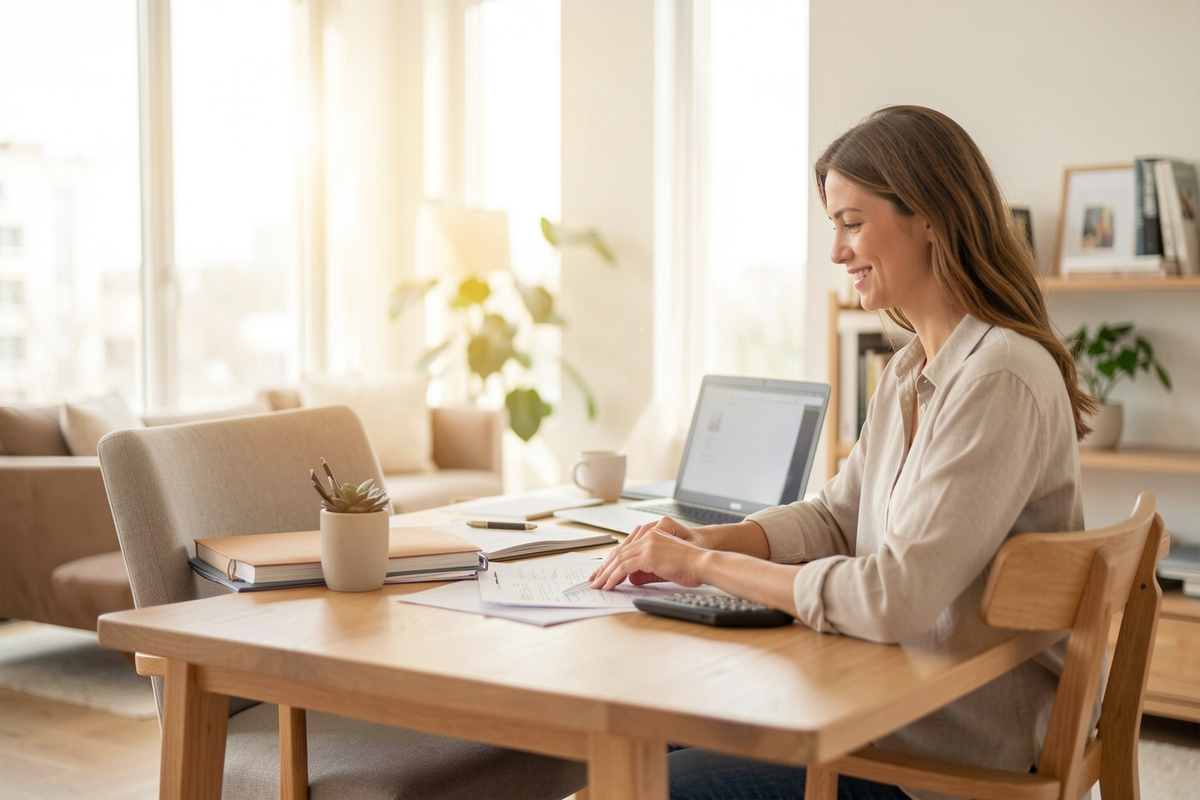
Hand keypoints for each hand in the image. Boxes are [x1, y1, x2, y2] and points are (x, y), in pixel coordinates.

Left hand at [588, 516, 708, 589]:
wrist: (703, 563)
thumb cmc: (690, 567)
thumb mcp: (664, 568)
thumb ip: (646, 571)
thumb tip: (631, 579)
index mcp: (652, 535)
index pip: (626, 548)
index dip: (612, 561)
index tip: (603, 572)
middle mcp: (648, 537)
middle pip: (619, 552)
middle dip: (604, 567)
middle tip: (594, 579)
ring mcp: (647, 544)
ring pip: (618, 560)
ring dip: (606, 574)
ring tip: (598, 585)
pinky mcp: (648, 554)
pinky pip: (624, 567)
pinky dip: (614, 577)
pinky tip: (609, 585)